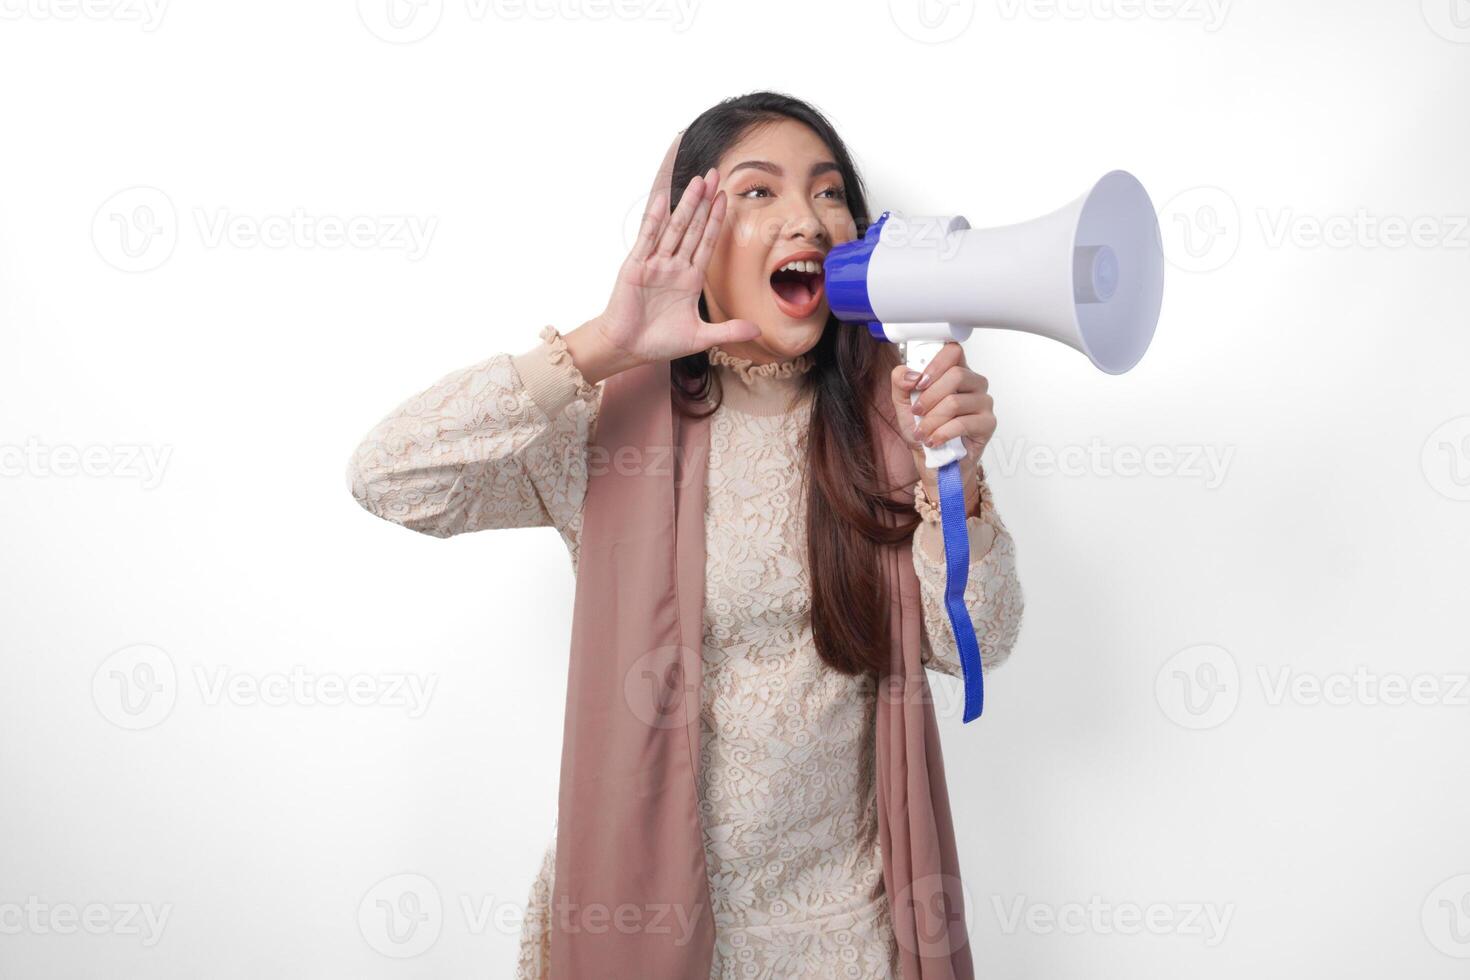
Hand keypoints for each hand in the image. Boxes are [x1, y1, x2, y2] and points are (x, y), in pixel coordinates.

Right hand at [565, 133, 760, 383]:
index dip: (716, 220)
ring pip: (674, 227)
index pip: (707, 242)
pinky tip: (665, 198)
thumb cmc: (659, 343)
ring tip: (698, 180)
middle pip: (693, 227)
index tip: (726, 198)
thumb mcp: (700, 337)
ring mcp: (655, 263)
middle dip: (704, 201)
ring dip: (686, 203)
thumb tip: (758, 331)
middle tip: (715, 174)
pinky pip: (648, 237)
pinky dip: (656, 218)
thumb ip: (728, 331)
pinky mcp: (636, 265)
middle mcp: (674, 266)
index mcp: (689, 279)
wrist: (626, 349)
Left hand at [890, 342, 996, 514]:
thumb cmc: (924, 431)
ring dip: (932, 420)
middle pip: (956, 374)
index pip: (953, 351)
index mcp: (955, 372)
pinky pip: (963, 423)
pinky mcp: (988, 424)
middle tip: (917, 412)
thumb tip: (910, 374)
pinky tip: (934, 440)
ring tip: (923, 432)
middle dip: (929, 397)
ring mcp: (983, 403)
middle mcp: (973, 384)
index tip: (919, 382)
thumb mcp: (904, 404)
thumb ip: (901, 383)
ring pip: (956, 401)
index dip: (935, 364)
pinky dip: (942, 433)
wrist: (934, 463)